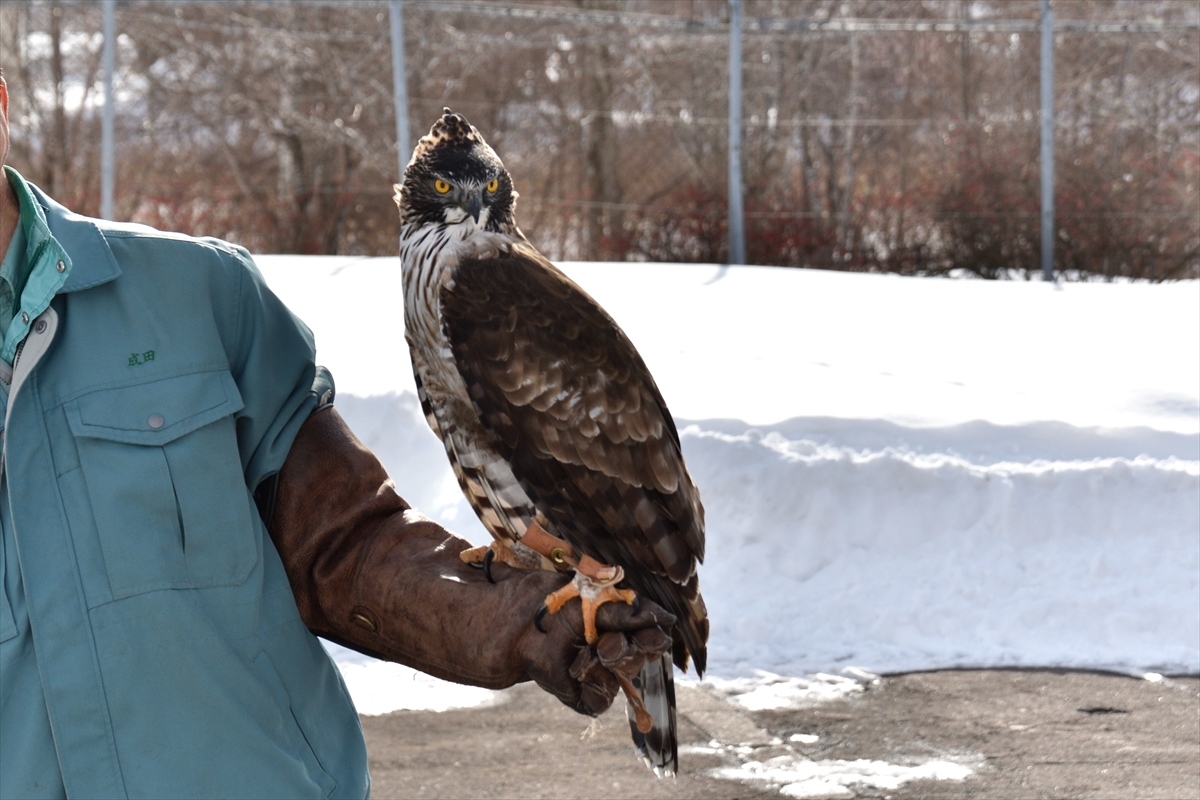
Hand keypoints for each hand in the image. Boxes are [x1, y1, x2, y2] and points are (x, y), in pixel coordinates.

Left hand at [514, 571, 675, 715]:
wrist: (523, 625)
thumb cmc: (558, 607)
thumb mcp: (596, 603)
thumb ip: (629, 613)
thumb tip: (666, 618)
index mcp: (624, 629)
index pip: (653, 637)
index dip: (653, 637)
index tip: (652, 632)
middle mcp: (617, 655)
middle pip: (642, 658)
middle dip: (628, 648)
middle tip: (605, 642)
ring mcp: (603, 676)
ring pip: (624, 677)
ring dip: (607, 660)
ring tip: (588, 649)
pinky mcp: (587, 697)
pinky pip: (603, 697)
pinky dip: (592, 679)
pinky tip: (577, 667)